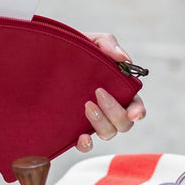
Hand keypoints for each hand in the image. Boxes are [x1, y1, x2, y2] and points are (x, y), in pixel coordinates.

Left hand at [75, 31, 146, 152]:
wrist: (45, 56)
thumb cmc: (74, 48)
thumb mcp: (91, 40)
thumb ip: (108, 44)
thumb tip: (124, 58)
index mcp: (117, 88)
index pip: (135, 104)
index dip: (138, 111)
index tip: (134, 112)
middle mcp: (108, 107)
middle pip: (124, 123)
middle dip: (115, 112)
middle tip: (98, 93)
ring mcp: (92, 118)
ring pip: (108, 133)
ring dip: (101, 123)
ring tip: (86, 106)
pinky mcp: (75, 126)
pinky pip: (86, 144)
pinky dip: (87, 144)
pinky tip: (82, 137)